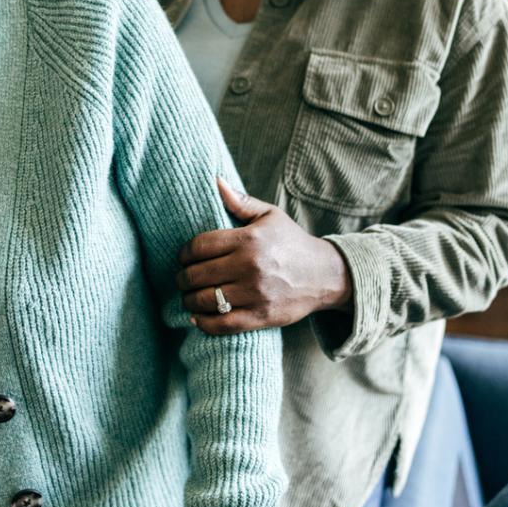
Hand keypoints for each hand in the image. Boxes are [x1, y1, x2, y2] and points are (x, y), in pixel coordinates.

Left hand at [176, 178, 351, 333]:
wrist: (325, 275)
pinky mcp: (261, 316)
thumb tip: (216, 181)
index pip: (200, 246)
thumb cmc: (292, 242)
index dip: (184, 253)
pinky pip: (222, 324)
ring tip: (189, 296)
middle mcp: (250, 266)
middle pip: (197, 275)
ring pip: (205, 300)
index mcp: (249, 239)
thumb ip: (240, 201)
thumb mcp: (270, 216)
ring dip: (189, 300)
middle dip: (182, 278)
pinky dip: (203, 323)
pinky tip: (197, 316)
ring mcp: (255, 294)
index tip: (183, 257)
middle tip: (182, 279)